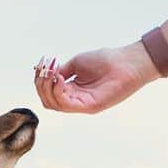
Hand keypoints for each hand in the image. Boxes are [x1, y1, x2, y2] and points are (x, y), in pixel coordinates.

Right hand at [33, 42, 157, 114]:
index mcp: (73, 90)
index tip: (40, 65)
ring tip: (52, 73)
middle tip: (44, 69)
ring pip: (54, 104)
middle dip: (41, 85)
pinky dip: (58, 91)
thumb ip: (60, 71)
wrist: (126, 62)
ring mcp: (83, 105)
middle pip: (48, 101)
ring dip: (47, 88)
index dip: (40, 80)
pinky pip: (66, 105)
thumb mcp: (76, 63)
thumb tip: (44, 72)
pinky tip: (59, 78)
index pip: (48, 93)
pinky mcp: (90, 107)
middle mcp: (76, 100)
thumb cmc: (106, 60)